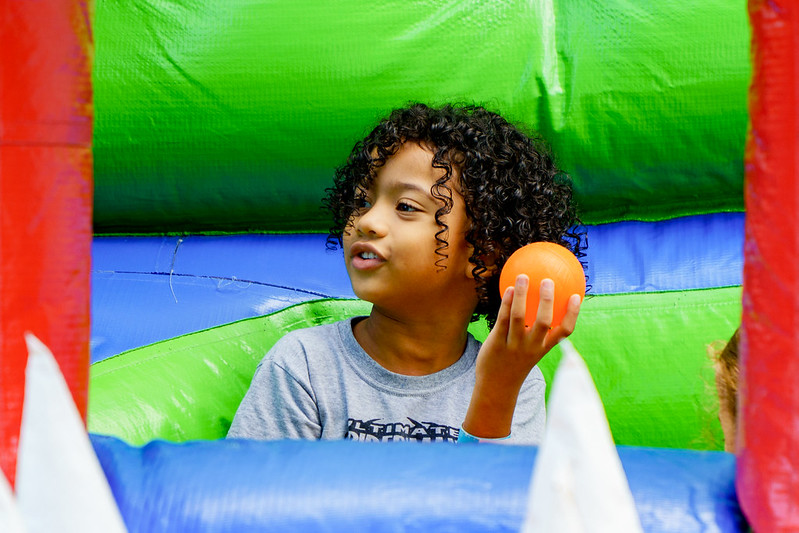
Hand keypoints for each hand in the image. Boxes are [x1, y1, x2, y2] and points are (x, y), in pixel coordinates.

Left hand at [462, 274, 580, 437]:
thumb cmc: (515, 363)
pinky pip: (502, 320)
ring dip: (522, 295)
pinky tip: (507, 288)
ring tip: (523, 277)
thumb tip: (540, 307)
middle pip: (543, 322)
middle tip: (548, 280)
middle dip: (547, 300)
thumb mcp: (530, 351)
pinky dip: (506, 303)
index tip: (577, 295)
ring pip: (519, 317)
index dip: (572, 314)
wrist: (497, 387)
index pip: (564, 332)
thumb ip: (536, 333)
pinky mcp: (497, 343)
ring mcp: (514, 345)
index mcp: (544, 348)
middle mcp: (532, 347)